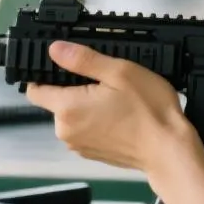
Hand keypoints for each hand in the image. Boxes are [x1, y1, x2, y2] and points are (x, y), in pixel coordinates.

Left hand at [27, 43, 199, 181]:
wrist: (168, 150)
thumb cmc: (148, 109)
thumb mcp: (120, 72)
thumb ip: (83, 60)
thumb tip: (54, 49)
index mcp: (68, 108)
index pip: (35, 91)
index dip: (44, 75)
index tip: (64, 67)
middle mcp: (66, 131)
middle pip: (56, 102)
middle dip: (74, 89)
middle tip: (106, 81)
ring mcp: (79, 146)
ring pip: (72, 116)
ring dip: (86, 106)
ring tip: (117, 98)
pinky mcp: (92, 154)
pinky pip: (85, 131)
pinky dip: (96, 121)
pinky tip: (120, 116)